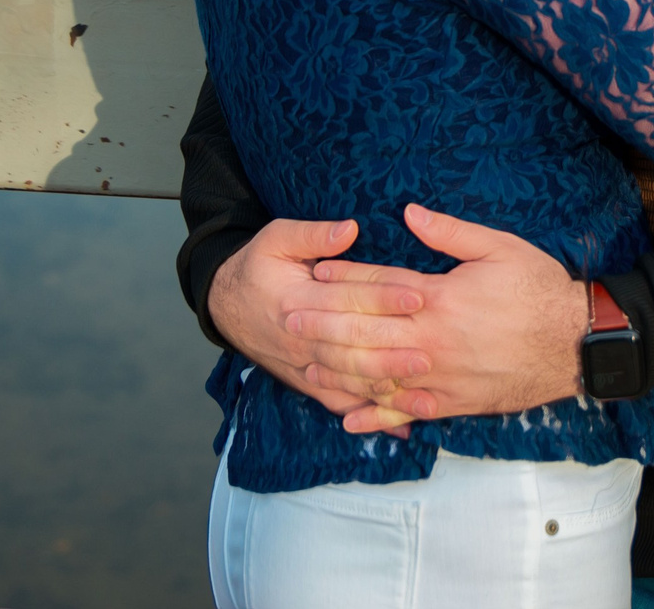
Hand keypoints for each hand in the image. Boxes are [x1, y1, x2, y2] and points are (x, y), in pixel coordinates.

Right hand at [207, 217, 423, 421]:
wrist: (225, 305)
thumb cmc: (258, 266)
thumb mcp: (276, 238)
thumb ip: (313, 235)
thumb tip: (351, 229)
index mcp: (295, 300)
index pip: (347, 299)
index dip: (383, 297)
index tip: (418, 295)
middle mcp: (300, 340)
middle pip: (351, 348)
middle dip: (391, 353)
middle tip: (428, 354)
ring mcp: (303, 366)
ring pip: (348, 382)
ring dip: (386, 390)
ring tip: (421, 395)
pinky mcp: (307, 383)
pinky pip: (340, 403)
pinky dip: (370, 414)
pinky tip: (401, 425)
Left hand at [287, 204, 586, 434]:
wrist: (575, 344)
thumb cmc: (540, 289)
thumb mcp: (500, 247)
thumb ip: (451, 233)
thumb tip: (409, 213)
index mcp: (442, 298)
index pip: (381, 286)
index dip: (345, 277)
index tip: (315, 271)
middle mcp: (434, 341)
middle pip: (367, 333)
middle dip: (325, 325)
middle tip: (289, 320)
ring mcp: (441, 376)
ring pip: (379, 376)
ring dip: (339, 371)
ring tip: (306, 364)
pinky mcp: (454, 402)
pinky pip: (406, 412)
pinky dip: (375, 416)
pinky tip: (348, 416)